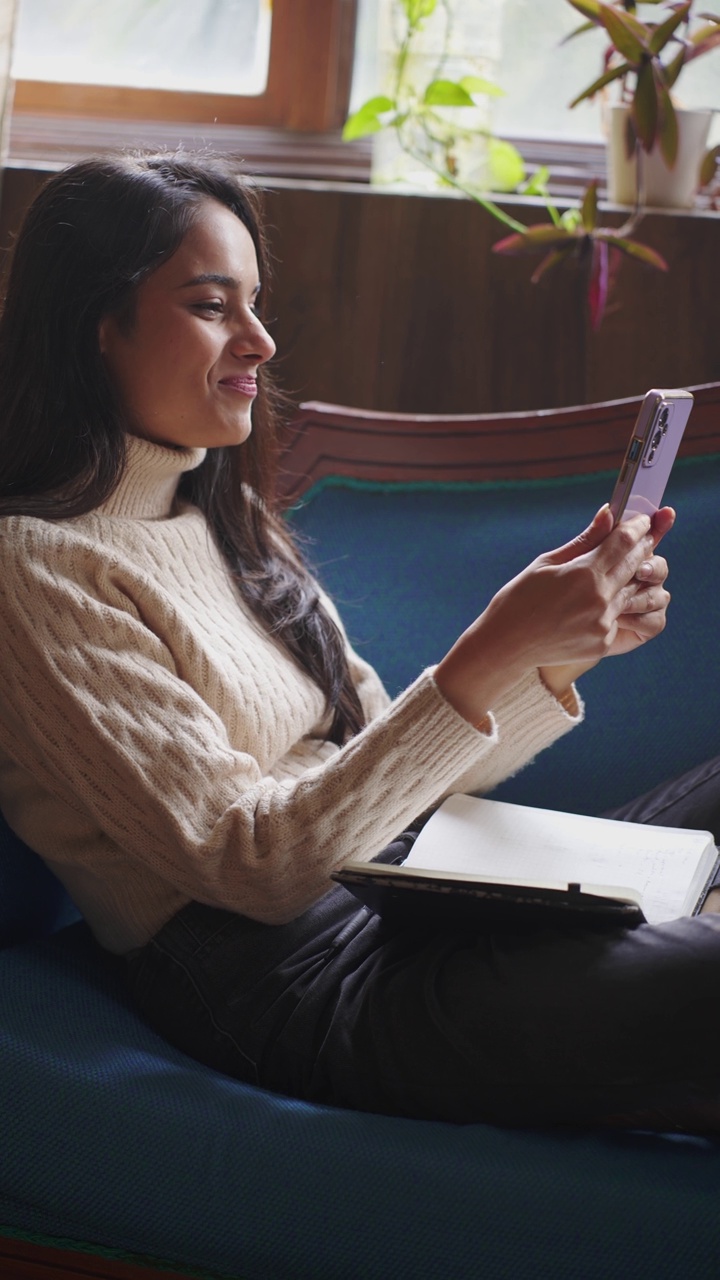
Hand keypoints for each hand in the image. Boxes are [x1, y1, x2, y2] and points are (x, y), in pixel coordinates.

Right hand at [435, 503, 674, 726]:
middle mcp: (599, 600)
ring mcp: (603, 625)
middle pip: (634, 565)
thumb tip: (609, 513)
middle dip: (643, 548)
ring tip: (630, 566)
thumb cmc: (519, 599)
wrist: (506, 645)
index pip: (623, 543)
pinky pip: (618, 618)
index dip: (637, 527)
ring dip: (634, 577)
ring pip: (631, 593)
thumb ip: (584, 540)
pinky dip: (616, 606)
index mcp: (584, 575)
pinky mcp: (602, 644)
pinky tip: (606, 600)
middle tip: (647, 536)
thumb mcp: (547, 563)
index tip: (644, 519)